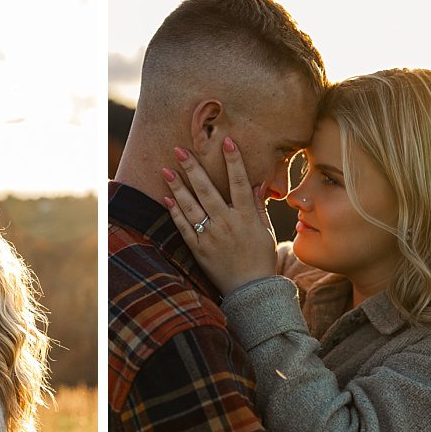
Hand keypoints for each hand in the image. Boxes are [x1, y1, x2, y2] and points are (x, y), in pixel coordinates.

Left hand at [163, 138, 277, 295]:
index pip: (239, 183)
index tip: (227, 141)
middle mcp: (227, 224)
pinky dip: (174, 213)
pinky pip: (183, 227)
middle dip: (193, 168)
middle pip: (207, 191)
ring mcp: (210, 236)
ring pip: (191, 207)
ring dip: (177, 187)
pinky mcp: (198, 249)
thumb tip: (258, 183)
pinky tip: (167, 198)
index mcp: (246, 217)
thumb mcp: (265, 231)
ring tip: (166, 170)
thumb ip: (258, 207)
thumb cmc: (260, 259)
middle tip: (180, 150)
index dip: (233, 161)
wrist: (250, 290)